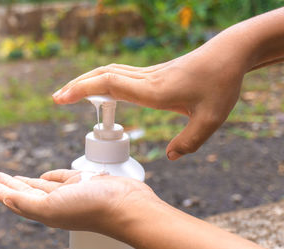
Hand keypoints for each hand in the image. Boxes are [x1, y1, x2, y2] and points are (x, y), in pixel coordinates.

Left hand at [0, 169, 160, 233]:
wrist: (126, 205)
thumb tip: (4, 199)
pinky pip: (63, 178)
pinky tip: (45, 176)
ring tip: (15, 176)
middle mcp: (57, 204)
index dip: (4, 193)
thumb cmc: (91, 208)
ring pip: (43, 186)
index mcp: (47, 212)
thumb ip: (26, 203)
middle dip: (12, 185)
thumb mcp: (51, 208)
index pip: (19, 202)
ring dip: (28, 181)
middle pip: (28, 193)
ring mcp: (72, 194)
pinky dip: (52, 176)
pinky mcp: (85, 183)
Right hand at [53, 45, 245, 159]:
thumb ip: (189, 141)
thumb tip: (170, 156)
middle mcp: (146, 80)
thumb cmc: (221, 84)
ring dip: (87, 81)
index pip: (109, 85)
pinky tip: (99, 91)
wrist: (228, 54)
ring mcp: (147, 75)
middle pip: (102, 76)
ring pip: (108, 73)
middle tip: (56, 98)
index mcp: (154, 91)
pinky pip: (118, 75)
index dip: (82, 90)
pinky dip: (101, 81)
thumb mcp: (212, 119)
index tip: (61, 98)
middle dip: (76, 86)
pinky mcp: (152, 75)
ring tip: (70, 94)